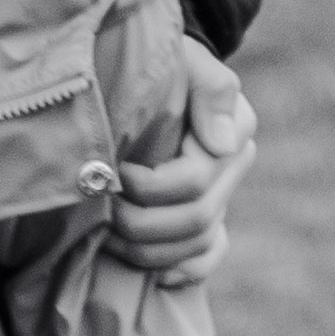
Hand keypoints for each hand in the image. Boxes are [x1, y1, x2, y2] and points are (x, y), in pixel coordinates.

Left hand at [108, 46, 253, 289]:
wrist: (151, 76)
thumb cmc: (161, 64)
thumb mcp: (184, 61)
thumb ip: (211, 89)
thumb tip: (220, 145)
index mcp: (233, 130)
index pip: (194, 180)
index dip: (150, 187)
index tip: (115, 171)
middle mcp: (233, 168)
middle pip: (196, 220)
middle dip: (140, 222)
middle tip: (100, 209)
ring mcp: (223, 196)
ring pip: (197, 246)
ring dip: (148, 250)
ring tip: (106, 236)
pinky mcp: (209, 221)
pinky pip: (207, 260)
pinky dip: (181, 272)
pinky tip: (150, 274)